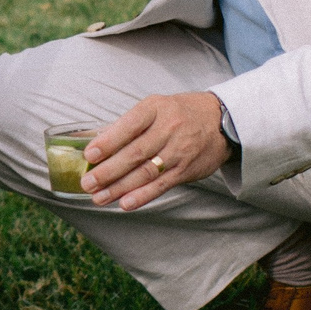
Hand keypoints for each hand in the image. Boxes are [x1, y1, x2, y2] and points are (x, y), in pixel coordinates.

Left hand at [81, 92, 231, 210]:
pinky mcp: (185, 170)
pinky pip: (161, 185)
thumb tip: (96, 140)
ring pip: (145, 172)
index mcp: (155, 108)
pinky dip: (142, 196)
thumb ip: (129, 124)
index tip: (89, 155)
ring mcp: (178, 151)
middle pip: (134, 153)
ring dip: (120, 187)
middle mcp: (168, 128)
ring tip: (99, 197)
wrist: (222, 121)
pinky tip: (125, 203)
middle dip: (108, 171)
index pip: (129, 126)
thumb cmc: (180, 112)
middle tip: (88, 183)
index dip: (108, 142)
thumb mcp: (156, 107)